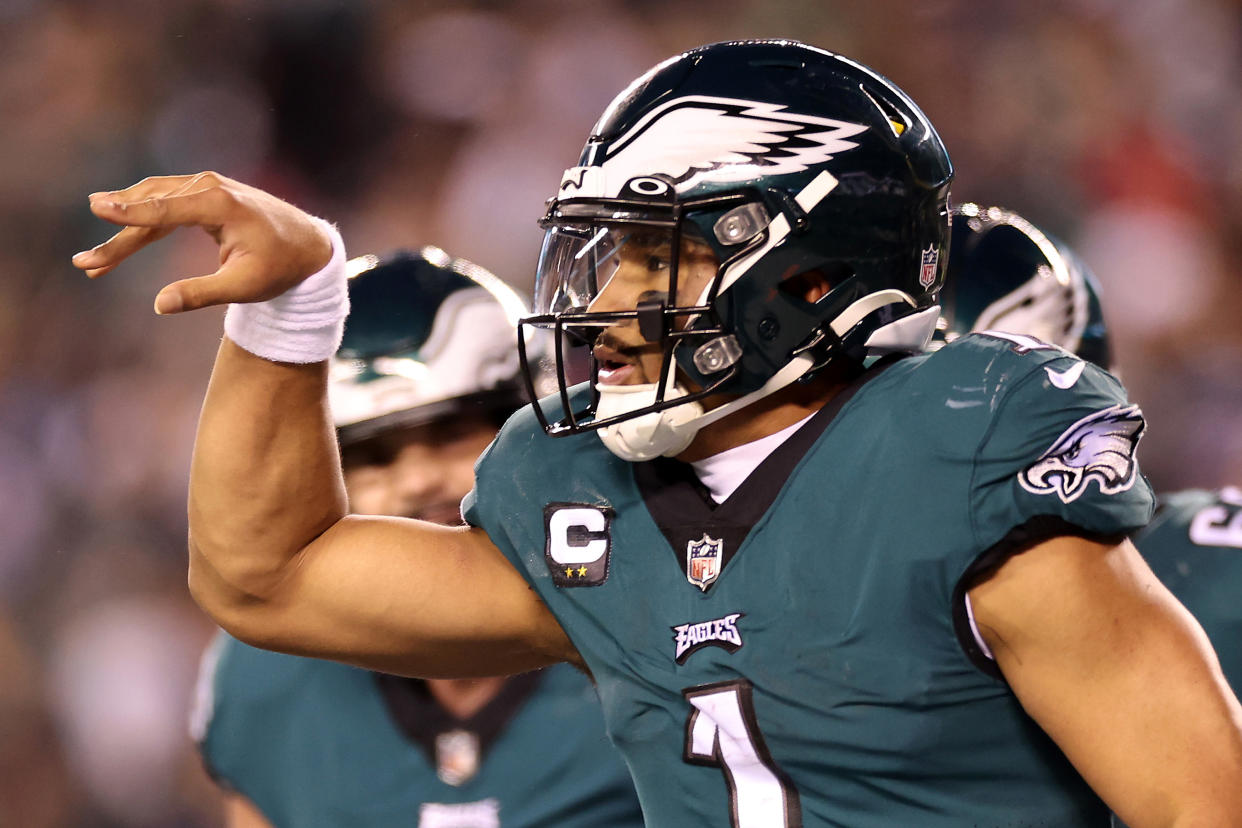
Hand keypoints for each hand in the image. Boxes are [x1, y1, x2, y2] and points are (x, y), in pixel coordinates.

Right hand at [72, 172, 332, 314]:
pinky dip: (141, 223)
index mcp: (221, 204)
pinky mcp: (202, 194)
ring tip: (94, 263)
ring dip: (123, 232)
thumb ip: (202, 294)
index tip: (97, 208)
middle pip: (151, 209)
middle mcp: (209, 187)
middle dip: (117, 237)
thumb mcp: (246, 287)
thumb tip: (160, 305)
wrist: (308, 244)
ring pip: (152, 205)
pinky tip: (120, 241)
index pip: (166, 208)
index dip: (130, 211)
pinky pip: (163, 206)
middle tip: (85, 265)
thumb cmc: (280, 267)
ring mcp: (205, 187)